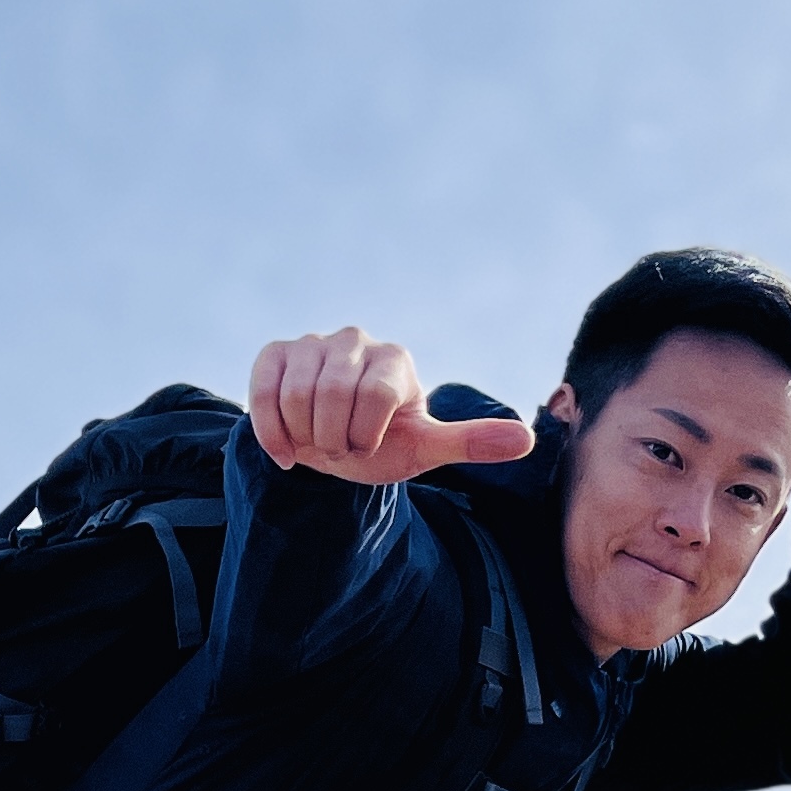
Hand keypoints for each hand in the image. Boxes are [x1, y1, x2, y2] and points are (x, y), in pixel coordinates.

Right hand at [246, 327, 536, 482]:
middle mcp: (355, 341)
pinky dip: (272, 432)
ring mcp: (312, 343)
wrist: (330, 447)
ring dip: (304, 436)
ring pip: (296, 396)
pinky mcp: (274, 354)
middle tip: (340, 447)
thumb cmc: (382, 444)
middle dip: (333, 438)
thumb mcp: (424, 449)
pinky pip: (263, 393)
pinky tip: (286, 448)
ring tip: (317, 440)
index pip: (375, 397)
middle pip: (333, 396)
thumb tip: (528, 441)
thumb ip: (470, 443)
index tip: (368, 446)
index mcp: (395, 360)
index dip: (366, 436)